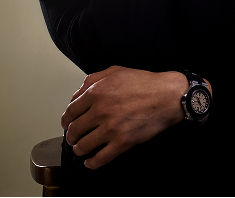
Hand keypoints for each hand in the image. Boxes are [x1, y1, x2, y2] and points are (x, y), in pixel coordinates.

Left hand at [61, 65, 186, 168]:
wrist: (167, 96)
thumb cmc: (144, 82)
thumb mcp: (116, 71)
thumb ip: (93, 79)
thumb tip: (77, 93)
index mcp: (97, 92)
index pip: (70, 111)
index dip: (67, 120)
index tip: (68, 123)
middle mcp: (101, 110)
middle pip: (74, 130)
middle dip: (71, 135)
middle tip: (74, 136)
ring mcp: (111, 128)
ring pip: (83, 146)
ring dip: (79, 149)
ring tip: (82, 148)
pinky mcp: (122, 143)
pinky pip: (99, 159)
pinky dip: (91, 163)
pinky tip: (91, 161)